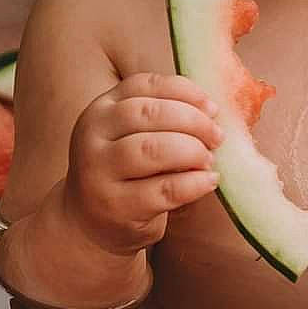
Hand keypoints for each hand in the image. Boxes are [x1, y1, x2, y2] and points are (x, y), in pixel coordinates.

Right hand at [61, 73, 225, 253]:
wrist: (90, 223)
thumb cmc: (125, 171)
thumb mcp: (132, 135)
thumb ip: (163, 115)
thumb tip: (212, 109)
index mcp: (101, 109)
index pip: (145, 85)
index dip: (185, 92)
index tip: (212, 108)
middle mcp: (92, 136)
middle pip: (150, 114)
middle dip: (193, 122)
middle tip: (217, 137)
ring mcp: (99, 172)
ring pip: (153, 149)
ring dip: (192, 151)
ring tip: (209, 160)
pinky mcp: (116, 206)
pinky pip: (163, 189)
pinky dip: (194, 183)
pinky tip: (209, 181)